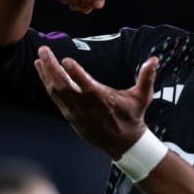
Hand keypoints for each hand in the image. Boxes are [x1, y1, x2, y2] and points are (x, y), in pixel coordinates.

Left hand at [33, 46, 157, 158]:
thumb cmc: (132, 116)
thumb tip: (154, 59)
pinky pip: (55, 98)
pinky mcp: (69, 115)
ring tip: (39, 58)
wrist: (123, 143)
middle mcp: (85, 106)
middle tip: (44, 50)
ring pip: (56, 91)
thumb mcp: (142, 97)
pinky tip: (42, 72)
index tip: (66, 60)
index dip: (75, 73)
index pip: (86, 85)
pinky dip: (47, 84)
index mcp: (102, 99)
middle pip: (64, 86)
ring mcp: (75, 112)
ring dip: (46, 74)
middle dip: (52, 67)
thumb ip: (146, 77)